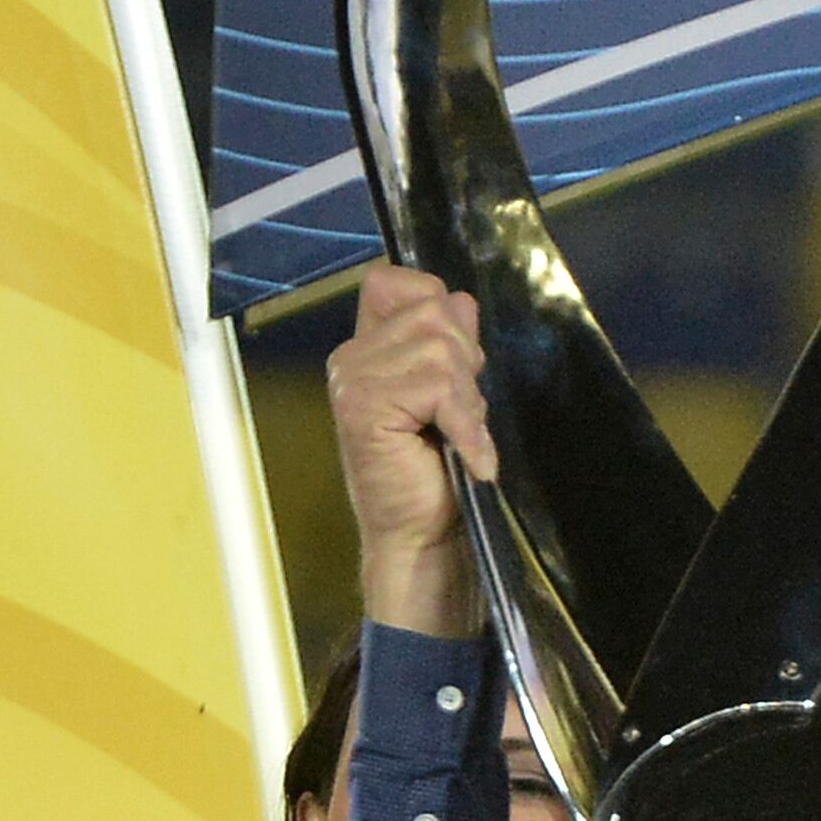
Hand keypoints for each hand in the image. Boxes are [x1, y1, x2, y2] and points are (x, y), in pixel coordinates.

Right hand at [327, 267, 494, 635]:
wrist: (422, 540)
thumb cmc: (437, 475)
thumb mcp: (450, 397)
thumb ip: (447, 348)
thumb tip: (460, 302)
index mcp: (366, 349)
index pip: (396, 281)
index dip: (437, 306)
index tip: (455, 365)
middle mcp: (350, 358)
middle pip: (432, 310)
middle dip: (465, 361)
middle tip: (460, 413)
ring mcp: (352, 380)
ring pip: (439, 346)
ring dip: (466, 395)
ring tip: (459, 434)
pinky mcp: (363, 406)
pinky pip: (439, 385)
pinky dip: (468, 425)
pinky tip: (470, 457)